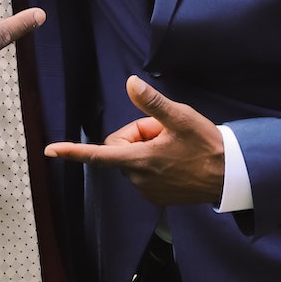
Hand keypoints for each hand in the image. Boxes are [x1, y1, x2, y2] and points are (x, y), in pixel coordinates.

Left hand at [45, 77, 224, 206]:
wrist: (230, 176)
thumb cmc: (207, 145)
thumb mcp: (181, 117)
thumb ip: (152, 103)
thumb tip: (130, 83)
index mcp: (140, 160)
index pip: (97, 155)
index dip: (72, 151)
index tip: (50, 151)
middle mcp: (139, 179)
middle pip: (120, 148)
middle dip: (137, 135)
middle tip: (165, 132)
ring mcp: (148, 191)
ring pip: (133, 160)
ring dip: (147, 149)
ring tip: (175, 147)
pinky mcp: (157, 198)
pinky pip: (144, 174)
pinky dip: (154, 163)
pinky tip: (177, 160)